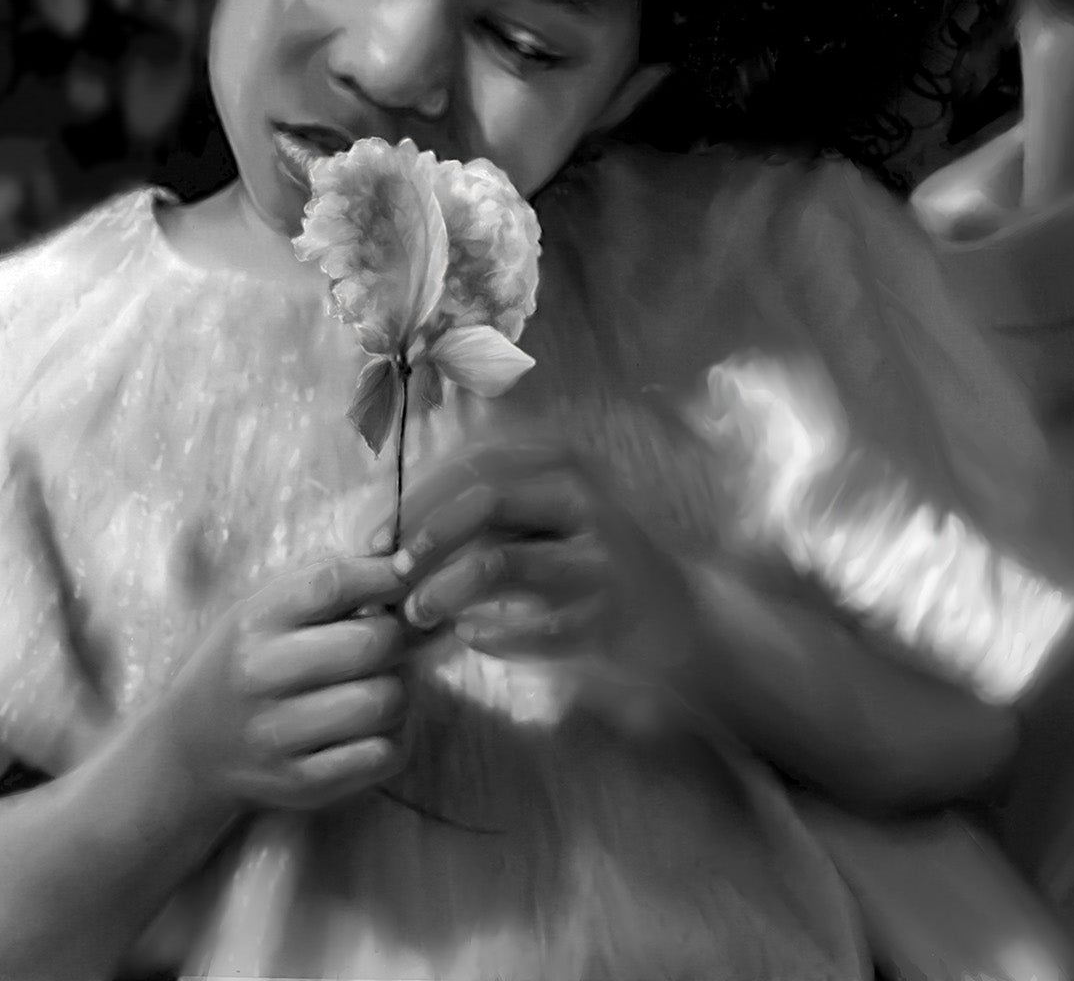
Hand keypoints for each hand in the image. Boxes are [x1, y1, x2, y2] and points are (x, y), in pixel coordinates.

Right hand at [154, 553, 410, 821]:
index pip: (333, 583)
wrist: (189, 749)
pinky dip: (395, 737)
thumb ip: (325, 582)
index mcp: (255, 622)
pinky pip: (382, 755)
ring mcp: (279, 735)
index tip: (401, 578)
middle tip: (391, 641)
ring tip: (383, 684)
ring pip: (384, 701)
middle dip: (397, 636)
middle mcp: (262, 676)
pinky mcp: (300, 784)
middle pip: (371, 643)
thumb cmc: (244, 662)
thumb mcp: (263, 609)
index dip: (383, 575)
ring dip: (400, 689)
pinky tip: (376, 727)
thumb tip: (401, 563)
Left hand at [390, 437, 709, 725]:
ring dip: (442, 591)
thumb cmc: (588, 559)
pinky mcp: (604, 613)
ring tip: (416, 614)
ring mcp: (596, 554)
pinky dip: (487, 635)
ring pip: (495, 563)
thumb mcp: (544, 508)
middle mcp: (582, 494)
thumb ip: (482, 503)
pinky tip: (472, 638)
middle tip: (386, 574)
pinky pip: (523, 626)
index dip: (414, 495)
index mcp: (561, 459)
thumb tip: (391, 518)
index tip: (371, 532)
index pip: (471, 460)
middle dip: (421, 537)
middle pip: (481, 498)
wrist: (679, 617)